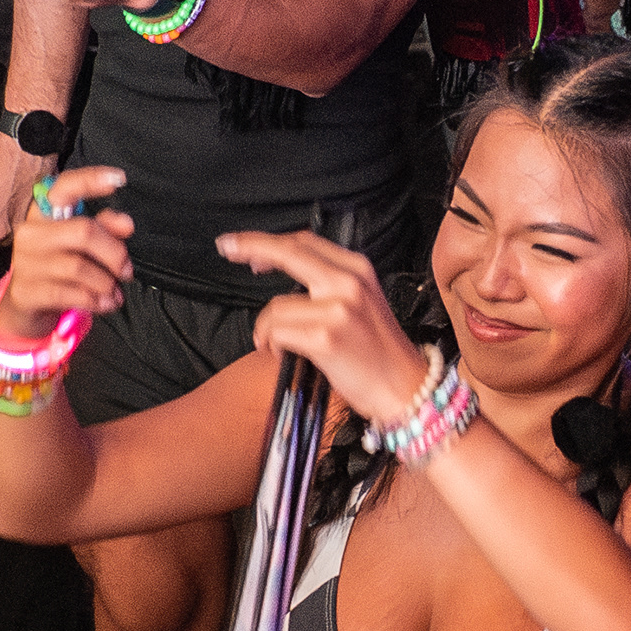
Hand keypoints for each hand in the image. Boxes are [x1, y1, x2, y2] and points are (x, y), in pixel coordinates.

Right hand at [0, 166, 134, 337]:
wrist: (25, 306)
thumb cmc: (59, 269)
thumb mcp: (82, 247)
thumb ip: (104, 229)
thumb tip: (126, 223)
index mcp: (44, 214)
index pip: (64, 188)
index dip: (90, 180)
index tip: (119, 179)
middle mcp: (30, 233)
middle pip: (84, 232)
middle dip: (114, 253)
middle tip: (126, 270)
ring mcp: (25, 263)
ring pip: (79, 267)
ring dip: (106, 283)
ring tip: (115, 292)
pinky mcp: (26, 291)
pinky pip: (70, 293)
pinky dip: (96, 300)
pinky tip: (105, 304)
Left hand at [215, 229, 433, 424]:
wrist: (405, 388)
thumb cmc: (378, 351)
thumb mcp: (361, 302)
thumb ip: (328, 282)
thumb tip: (281, 277)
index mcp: (358, 269)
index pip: (304, 242)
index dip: (269, 242)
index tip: (243, 244)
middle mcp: (349, 283)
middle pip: (288, 253)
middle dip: (250, 247)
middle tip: (226, 248)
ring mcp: (338, 309)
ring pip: (276, 306)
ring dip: (266, 329)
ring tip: (278, 345)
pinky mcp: (326, 338)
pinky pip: (278, 333)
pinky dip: (273, 345)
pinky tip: (284, 355)